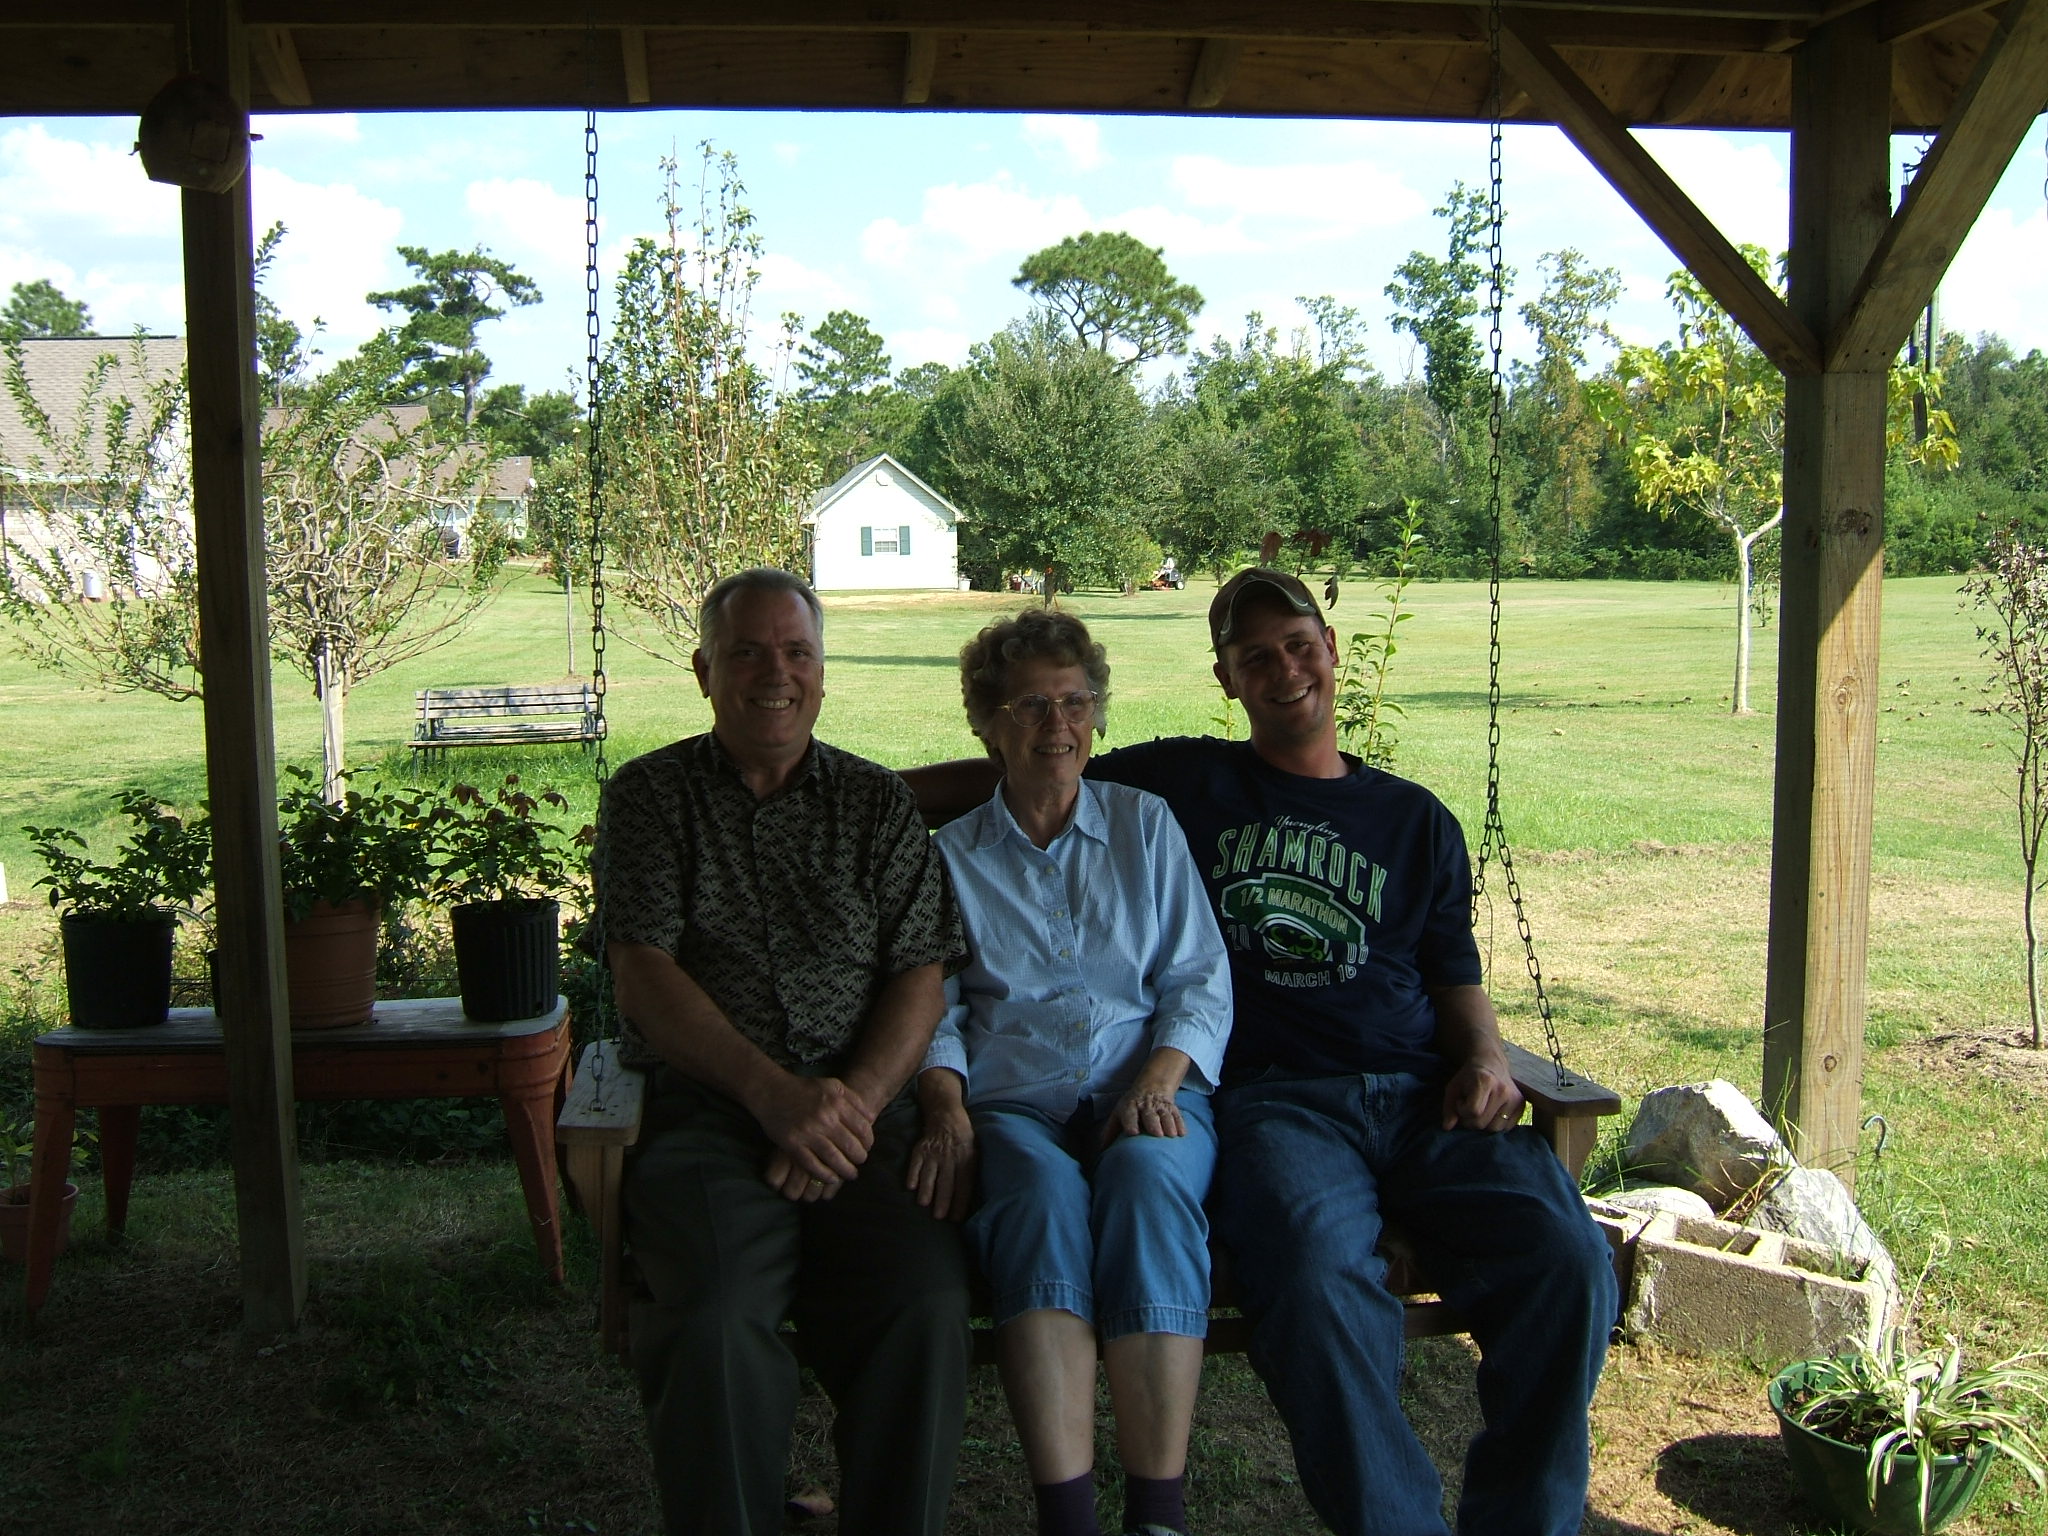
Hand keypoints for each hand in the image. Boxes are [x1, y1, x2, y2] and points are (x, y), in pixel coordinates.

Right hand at [749, 1074, 874, 1196]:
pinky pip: (814, 1166)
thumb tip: (871, 1118)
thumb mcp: (833, 1085)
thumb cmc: (804, 1089)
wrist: (771, 1091)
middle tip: (860, 1161)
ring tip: (851, 1174)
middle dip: (860, 1158)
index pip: (863, 1129)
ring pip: (835, 1159)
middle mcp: (825, 1119)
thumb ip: (853, 1099)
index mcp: (836, 1103)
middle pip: (851, 1146)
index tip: (867, 1147)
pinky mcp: (793, 1146)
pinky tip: (832, 1178)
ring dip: (846, 1170)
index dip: (869, 1141)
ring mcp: (809, 1134)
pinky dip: (826, 1175)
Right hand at [907, 1103, 976, 1220]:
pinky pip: (915, 1164)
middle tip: (939, 1217)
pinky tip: (910, 1186)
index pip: (964, 1185)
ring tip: (924, 1204)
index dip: (960, 1202)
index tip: (956, 1218)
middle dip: (943, 1200)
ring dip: (926, 1189)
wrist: (947, 1117)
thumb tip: (967, 1200)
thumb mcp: (974, 1153)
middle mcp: (950, 1158)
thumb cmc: (964, 1142)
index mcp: (966, 1160)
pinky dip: (912, 1174)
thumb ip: (969, 1173)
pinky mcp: (920, 1150)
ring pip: (930, 1174)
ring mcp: (934, 1153)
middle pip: (946, 1182)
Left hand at [1103, 1085, 1185, 1143]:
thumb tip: (1100, 1150)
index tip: (1133, 1133)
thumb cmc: (1130, 1107)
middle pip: (1150, 1114)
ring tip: (1172, 1135)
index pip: (1129, 1114)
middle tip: (1157, 1134)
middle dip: (1154, 1124)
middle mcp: (1145, 1106)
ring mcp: (1160, 1106)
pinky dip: (1180, 1124)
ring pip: (1165, 1115)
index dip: (1131, 1123)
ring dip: (1169, 1124)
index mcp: (1129, 1107)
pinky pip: (1177, 1115)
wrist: (1150, 1088)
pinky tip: (1182, 1134)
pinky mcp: (1171, 1108)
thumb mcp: (1118, 1115)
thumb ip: (1110, 1131)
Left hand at [1441, 1056, 1523, 1132]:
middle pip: (1482, 1123)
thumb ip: (1449, 1107)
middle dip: (1470, 1120)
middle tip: (1469, 1107)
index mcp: (1486, 1081)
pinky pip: (1506, 1128)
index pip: (1473, 1111)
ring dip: (1483, 1124)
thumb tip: (1447, 1128)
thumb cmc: (1469, 1076)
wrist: (1491, 1063)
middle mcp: (1503, 1090)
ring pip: (1495, 1129)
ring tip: (1480, 1110)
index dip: (1462, 1110)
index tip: (1461, 1101)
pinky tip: (1491, 1112)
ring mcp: (1515, 1099)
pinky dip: (1495, 1124)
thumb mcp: (1453, 1087)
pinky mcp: (1522, 1106)